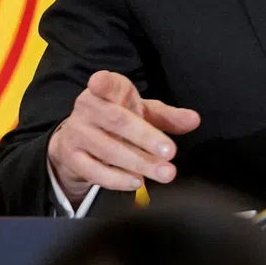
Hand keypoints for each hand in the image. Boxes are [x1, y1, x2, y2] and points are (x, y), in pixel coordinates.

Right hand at [47, 70, 200, 205]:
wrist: (79, 141)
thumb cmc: (119, 119)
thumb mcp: (143, 112)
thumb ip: (168, 116)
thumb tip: (194, 120)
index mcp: (107, 91)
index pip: (105, 83)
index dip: (102, 82)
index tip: (98, 82)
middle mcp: (88, 108)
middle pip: (117, 121)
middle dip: (146, 137)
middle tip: (171, 153)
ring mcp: (77, 133)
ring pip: (108, 149)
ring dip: (139, 163)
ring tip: (164, 172)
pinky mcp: (71, 158)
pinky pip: (94, 171)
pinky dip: (116, 179)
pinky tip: (137, 182)